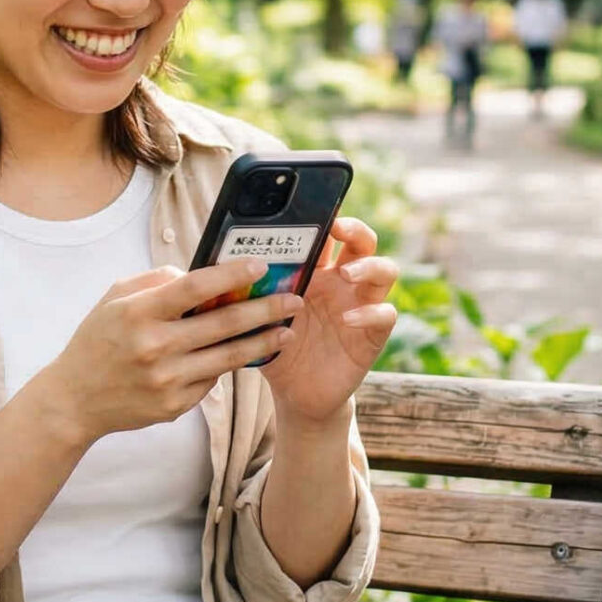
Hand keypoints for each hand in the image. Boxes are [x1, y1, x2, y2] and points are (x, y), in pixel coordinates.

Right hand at [31, 260, 304, 445]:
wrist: (74, 401)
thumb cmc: (97, 341)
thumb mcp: (114, 299)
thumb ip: (156, 281)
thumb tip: (200, 274)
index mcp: (139, 313)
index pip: (195, 287)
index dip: (231, 274)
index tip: (260, 265)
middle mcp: (155, 348)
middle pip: (224, 324)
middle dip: (265, 309)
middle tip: (294, 300)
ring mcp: (167, 381)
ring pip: (229, 358)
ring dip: (263, 342)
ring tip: (287, 330)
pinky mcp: (174, 406)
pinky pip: (211, 381)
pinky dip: (226, 366)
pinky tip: (240, 355)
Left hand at [258, 216, 400, 427]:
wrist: (294, 393)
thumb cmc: (274, 345)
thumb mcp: (257, 314)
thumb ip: (247, 290)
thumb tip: (216, 263)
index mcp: (316, 270)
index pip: (330, 233)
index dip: (327, 217)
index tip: (314, 208)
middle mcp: (342, 283)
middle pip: (364, 242)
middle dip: (355, 229)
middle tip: (338, 229)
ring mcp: (361, 305)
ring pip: (385, 271)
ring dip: (369, 266)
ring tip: (346, 273)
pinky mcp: (372, 335)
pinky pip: (385, 314)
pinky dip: (370, 313)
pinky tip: (348, 319)